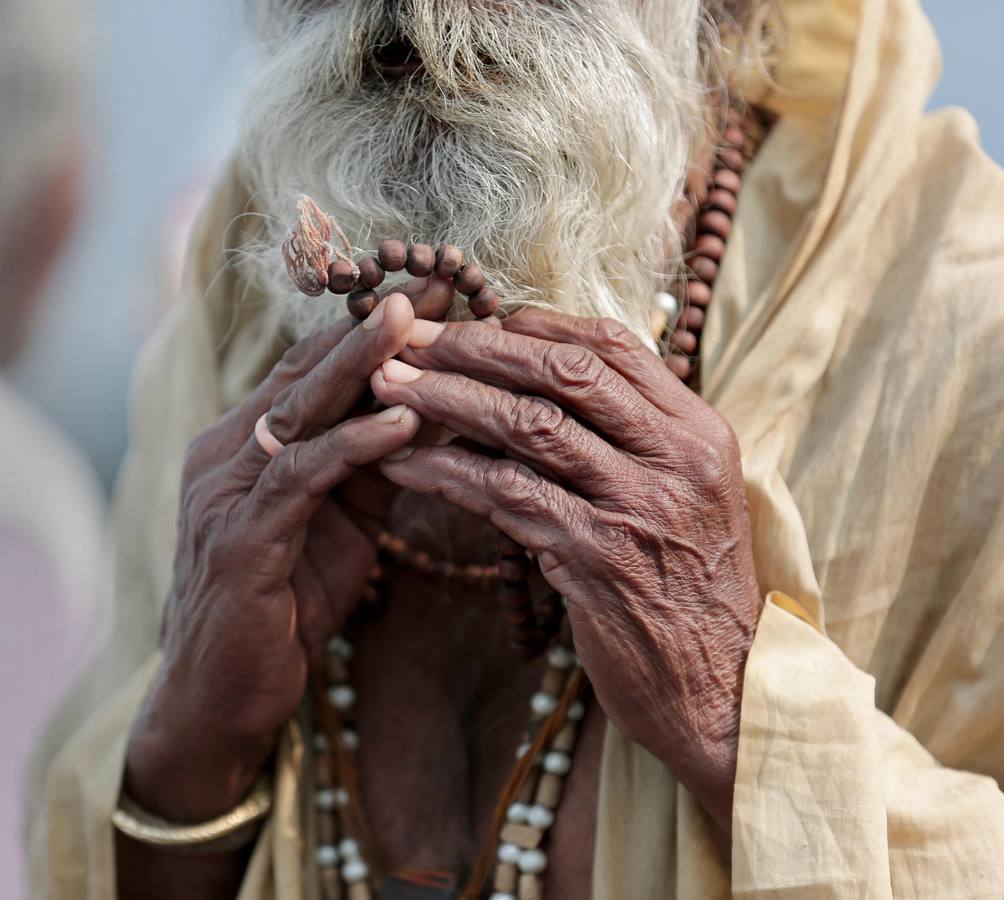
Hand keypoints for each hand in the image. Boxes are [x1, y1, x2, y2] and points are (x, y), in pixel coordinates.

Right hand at [125, 291, 423, 822]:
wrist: (226, 697)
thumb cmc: (290, 601)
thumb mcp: (345, 519)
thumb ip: (376, 463)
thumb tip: (435, 411)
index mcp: (253, 442)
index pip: (316, 367)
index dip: (375, 325)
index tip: (437, 287)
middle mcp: (231, 452)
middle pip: (308, 371)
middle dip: (374, 323)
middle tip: (432, 275)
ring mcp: (228, 492)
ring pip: (299, 410)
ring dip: (361, 363)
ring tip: (416, 322)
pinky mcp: (240, 540)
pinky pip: (301, 478)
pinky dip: (352, 446)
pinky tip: (402, 423)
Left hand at [370, 308, 761, 831]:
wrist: (722, 685)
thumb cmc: (692, 586)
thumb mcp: (687, 496)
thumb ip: (635, 438)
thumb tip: (545, 387)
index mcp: (699, 431)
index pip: (614, 347)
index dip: (537, 325)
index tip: (478, 319)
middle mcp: (675, 458)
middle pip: (565, 373)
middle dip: (479, 348)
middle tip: (414, 340)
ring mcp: (636, 506)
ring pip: (529, 427)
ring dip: (449, 400)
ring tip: (388, 387)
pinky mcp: (595, 559)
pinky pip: (506, 497)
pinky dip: (447, 474)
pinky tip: (403, 465)